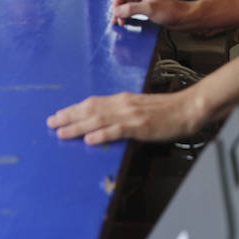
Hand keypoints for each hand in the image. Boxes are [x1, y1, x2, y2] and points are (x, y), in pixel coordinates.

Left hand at [47, 88, 202, 144]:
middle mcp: (123, 104)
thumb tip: (105, 121)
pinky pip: (117, 130)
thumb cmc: (166, 110)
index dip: (74, 109)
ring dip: (78, 127)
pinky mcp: (140, 126)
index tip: (59, 115)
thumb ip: (123, 112)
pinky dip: (102, 134)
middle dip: (69, 117)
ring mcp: (131, 115)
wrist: (187, 108)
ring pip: (99, 120)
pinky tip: (90, 139)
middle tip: (51, 123)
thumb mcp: (140, 107)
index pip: (92, 103)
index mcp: (123, 99)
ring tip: (62, 132)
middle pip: (90, 110)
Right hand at [110, 0, 193, 28]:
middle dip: (118, 10)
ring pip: (126, 6)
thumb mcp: (149, 9)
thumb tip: (117, 11)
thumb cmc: (171, 10)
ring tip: (120, 23)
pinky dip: (127, 16)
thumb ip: (132, 9)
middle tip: (117, 21)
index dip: (116, 3)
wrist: (183, 18)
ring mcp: (143, 2)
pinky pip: (132, 12)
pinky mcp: (146, 10)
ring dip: (121, 14)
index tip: (116, 14)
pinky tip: (126, 22)